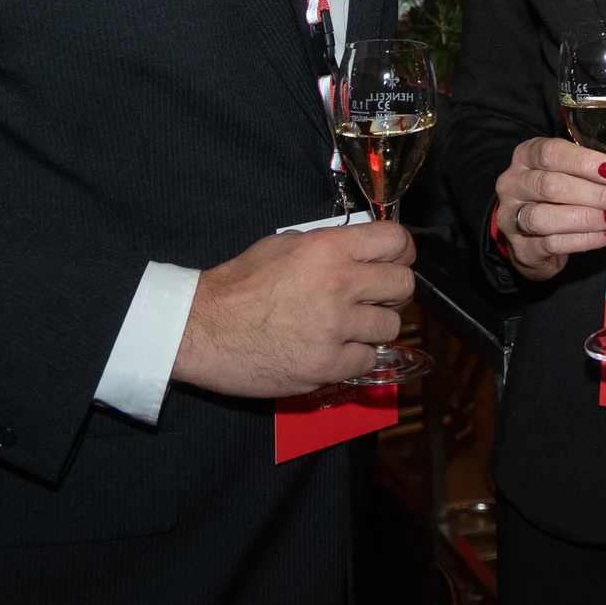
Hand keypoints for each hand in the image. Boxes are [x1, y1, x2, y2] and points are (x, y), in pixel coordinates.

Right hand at [170, 221, 415, 397]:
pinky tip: (335, 350)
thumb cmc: (236, 285)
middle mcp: (339, 284)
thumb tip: (357, 250)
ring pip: (390, 326)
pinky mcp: (327, 365)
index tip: (397, 260)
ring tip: (349, 327)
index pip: (395, 240)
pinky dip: (356, 357)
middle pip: (403, 284)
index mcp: (329, 248)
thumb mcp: (282, 244)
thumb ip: (325, 245)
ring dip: (374, 327)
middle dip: (393, 291)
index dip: (402, 251)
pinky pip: (368, 360)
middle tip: (375, 298)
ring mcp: (335, 327)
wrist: (202, 330)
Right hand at [493, 139, 605, 281]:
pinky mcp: (521, 247)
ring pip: (546, 217)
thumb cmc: (562, 198)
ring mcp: (512, 216)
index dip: (583, 161)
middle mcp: (515, 182)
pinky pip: (552, 243)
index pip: (551, 152)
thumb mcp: (586, 177)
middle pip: (551, 186)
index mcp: (529, 155)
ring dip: (588, 218)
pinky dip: (584, 240)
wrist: (535, 238)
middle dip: (595, 194)